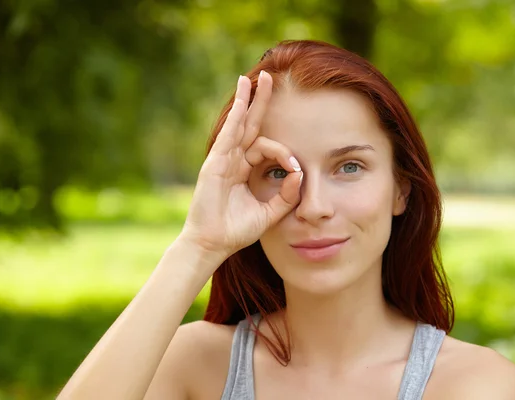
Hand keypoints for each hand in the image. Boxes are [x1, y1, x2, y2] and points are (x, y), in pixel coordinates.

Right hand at [180, 71, 302, 262]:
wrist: (214, 243)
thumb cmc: (237, 230)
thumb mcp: (270, 212)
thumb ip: (286, 194)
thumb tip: (300, 173)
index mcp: (244, 170)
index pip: (266, 147)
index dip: (285, 154)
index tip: (296, 169)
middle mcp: (234, 160)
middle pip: (251, 124)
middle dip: (261, 101)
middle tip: (271, 78)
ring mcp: (223, 159)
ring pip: (239, 123)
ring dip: (249, 100)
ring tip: (259, 78)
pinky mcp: (215, 162)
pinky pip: (229, 134)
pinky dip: (237, 114)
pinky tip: (244, 96)